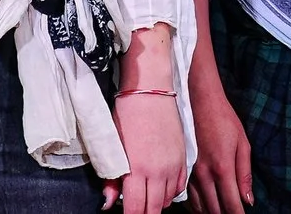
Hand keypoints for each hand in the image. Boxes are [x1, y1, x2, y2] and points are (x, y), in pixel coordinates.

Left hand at [106, 92, 188, 213]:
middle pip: (153, 210)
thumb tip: (107, 204)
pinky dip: (169, 192)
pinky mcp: (183, 157)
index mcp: (138, 170)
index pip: (136, 211)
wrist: (151, 89)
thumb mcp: (112, 146)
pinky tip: (159, 188)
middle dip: (142, 213)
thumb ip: (110, 179)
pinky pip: (178, 187)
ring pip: (166, 200)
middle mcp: (159, 172)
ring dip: (155, 204)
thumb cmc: (127, 115)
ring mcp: (173, 165)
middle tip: (134, 208)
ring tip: (143, 197)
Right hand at [187, 0, 252, 213]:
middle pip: (214, 210)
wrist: (199, 101)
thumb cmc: (224, 119)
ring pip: (200, 208)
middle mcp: (204, 176)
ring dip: (211, 213)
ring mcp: (190, 175)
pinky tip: (205, 208)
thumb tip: (248, 200)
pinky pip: (188, 199)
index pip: (231, 204)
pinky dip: (197, 208)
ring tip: (221, 213)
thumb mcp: (242, 143)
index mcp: (222, 168)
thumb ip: (245, 173)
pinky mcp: (183, 171)